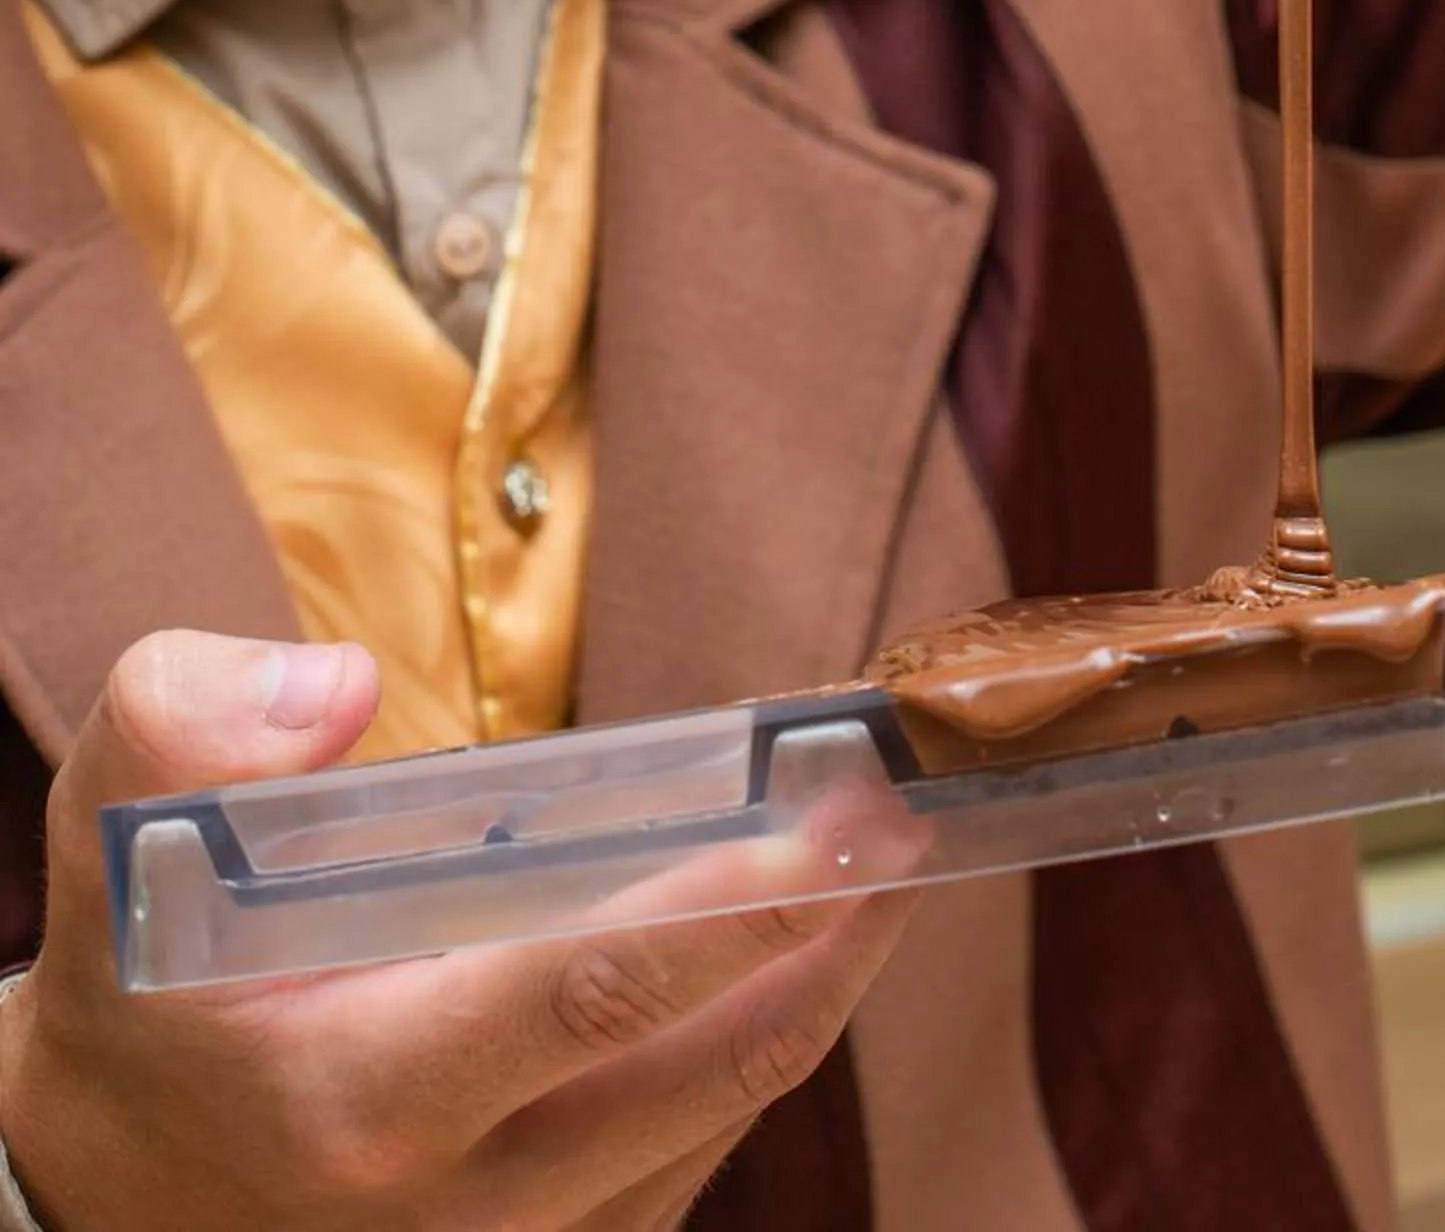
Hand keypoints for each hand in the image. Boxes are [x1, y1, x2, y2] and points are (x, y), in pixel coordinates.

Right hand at [0, 632, 917, 1231]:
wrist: (102, 1177)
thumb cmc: (138, 971)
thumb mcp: (112, 827)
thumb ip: (191, 726)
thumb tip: (344, 690)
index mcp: (363, 1098)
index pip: (588, 994)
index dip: (730, 905)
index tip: (843, 810)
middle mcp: (457, 1207)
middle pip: (702, 1073)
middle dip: (831, 937)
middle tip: (916, 812)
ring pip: (718, 1121)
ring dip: (821, 990)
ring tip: (893, 862)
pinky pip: (688, 1157)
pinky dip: (757, 1051)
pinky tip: (805, 951)